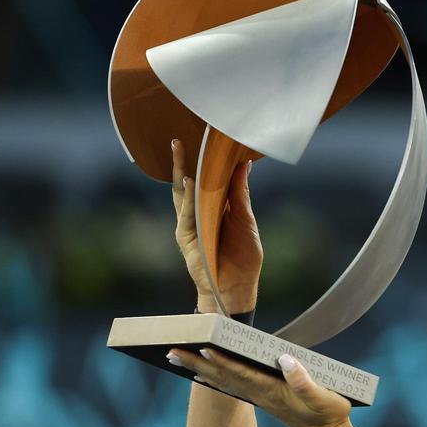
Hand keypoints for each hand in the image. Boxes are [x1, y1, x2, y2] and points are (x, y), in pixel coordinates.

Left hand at [168, 347, 352, 426]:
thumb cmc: (329, 414)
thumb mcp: (326, 398)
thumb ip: (306, 381)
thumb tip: (286, 359)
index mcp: (273, 391)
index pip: (242, 374)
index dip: (223, 361)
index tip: (203, 348)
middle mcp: (259, 394)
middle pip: (223, 376)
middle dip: (197, 363)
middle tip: (171, 350)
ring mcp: (258, 396)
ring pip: (222, 380)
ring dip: (198, 368)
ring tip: (176, 356)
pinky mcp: (260, 396)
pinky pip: (230, 385)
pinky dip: (212, 377)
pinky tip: (200, 373)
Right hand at [172, 139, 262, 312]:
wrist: (236, 287)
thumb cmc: (243, 257)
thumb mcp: (246, 220)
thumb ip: (241, 193)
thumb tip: (243, 164)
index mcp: (216, 208)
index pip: (208, 179)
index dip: (206, 161)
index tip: (206, 139)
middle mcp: (200, 213)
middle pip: (188, 181)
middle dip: (183, 160)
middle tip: (180, 139)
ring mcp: (190, 224)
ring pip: (182, 193)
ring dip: (181, 171)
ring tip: (180, 150)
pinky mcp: (186, 236)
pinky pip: (186, 213)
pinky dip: (188, 196)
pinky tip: (189, 180)